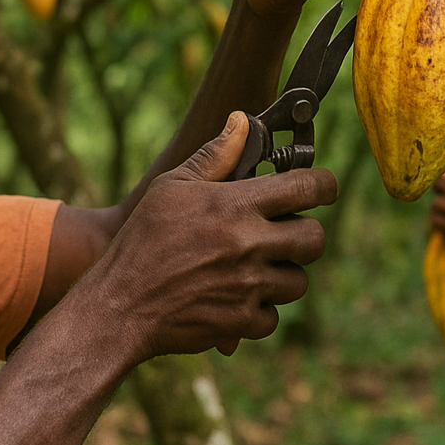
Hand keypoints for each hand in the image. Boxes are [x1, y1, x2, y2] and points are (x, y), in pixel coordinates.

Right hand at [86, 112, 336, 361]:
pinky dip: (258, 311)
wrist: (120, 307)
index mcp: (236, 205)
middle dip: (304, 234)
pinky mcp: (243, 323)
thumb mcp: (171, 187)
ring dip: (282, 275)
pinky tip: (233, 298)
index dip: (324, 185)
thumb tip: (243, 121)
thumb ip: (215, 156)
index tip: (323, 188)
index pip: (307, 188)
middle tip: (284, 234)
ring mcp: (250, 286)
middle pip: (315, 238)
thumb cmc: (142, 241)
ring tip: (253, 269)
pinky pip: (273, 316)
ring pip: (299, 281)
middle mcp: (250, 244)